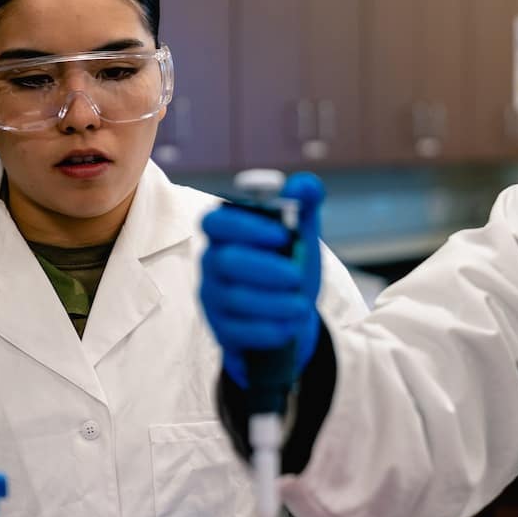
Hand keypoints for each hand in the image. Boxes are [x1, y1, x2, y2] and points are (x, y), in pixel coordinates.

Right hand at [201, 172, 324, 387]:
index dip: (244, 227)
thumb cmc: (290, 269)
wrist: (293, 318)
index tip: (281, 235)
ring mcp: (214, 299)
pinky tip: (290, 326)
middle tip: (296, 275)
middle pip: (226, 262)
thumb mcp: (302, 237)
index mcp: (227, 236)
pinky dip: (270, 329)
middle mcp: (213, 265)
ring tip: (301, 305)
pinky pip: (239, 331)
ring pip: (235, 299)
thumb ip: (304, 206)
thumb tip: (304, 185)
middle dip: (265, 269)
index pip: (216, 222)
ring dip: (274, 303)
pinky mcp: (221, 331)